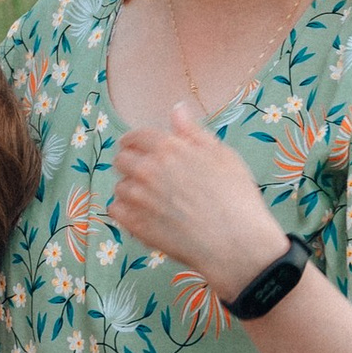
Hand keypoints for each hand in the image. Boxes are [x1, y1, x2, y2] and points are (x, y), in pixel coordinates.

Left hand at [106, 101, 284, 292]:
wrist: (235, 242)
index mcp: (168, 148)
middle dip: (131, 164)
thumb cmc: (235, 197)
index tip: (138, 148)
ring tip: (151, 201)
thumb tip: (176, 109)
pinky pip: (116, 210)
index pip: (136, 136)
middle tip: (147, 177)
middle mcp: (148, 169)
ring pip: (120, 186)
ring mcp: (139, 197)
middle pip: (121, 159)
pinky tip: (144, 216)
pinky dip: (125, 212)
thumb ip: (193, 132)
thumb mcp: (222, 155)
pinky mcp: (135, 224)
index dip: (135, 142)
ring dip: (131, 190)